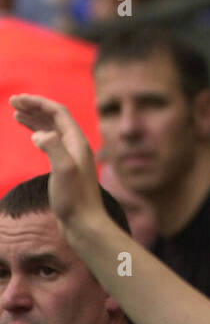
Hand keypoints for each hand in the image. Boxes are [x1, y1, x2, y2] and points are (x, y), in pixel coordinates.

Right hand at [9, 96, 105, 233]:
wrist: (84, 224)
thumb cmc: (74, 199)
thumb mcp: (63, 170)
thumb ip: (53, 147)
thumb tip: (39, 134)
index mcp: (77, 142)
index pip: (58, 112)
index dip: (38, 103)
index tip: (17, 99)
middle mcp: (76, 146)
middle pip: (54, 118)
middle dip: (34, 107)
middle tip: (12, 102)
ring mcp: (71, 157)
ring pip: (52, 130)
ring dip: (35, 120)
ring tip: (16, 114)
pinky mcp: (66, 169)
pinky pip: (51, 143)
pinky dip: (39, 134)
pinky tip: (31, 136)